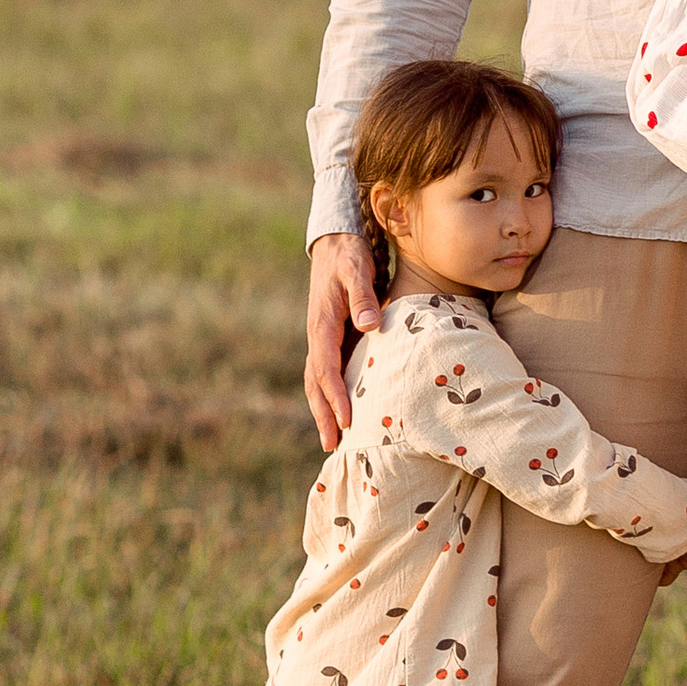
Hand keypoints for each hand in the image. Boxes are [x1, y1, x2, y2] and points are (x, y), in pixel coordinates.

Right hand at [303, 232, 379, 446]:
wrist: (336, 241)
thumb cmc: (349, 254)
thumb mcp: (357, 268)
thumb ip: (363, 296)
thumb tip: (371, 325)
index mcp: (322, 323)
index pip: (325, 367)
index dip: (335, 395)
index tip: (347, 419)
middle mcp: (318, 334)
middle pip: (315, 382)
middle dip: (323, 413)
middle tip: (332, 444)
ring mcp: (322, 337)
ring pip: (317, 380)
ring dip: (323, 408)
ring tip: (332, 439)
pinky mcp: (331, 336)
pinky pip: (327, 371)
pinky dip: (330, 393)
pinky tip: (341, 410)